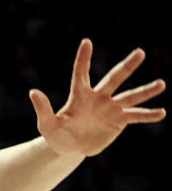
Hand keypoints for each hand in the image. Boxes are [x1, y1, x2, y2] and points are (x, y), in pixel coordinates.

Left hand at [31, 38, 164, 155]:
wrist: (69, 148)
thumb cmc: (56, 134)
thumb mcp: (46, 124)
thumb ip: (42, 108)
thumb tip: (33, 92)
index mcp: (79, 96)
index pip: (81, 74)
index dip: (83, 59)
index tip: (86, 42)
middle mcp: (98, 98)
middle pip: (114, 79)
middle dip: (127, 66)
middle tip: (140, 52)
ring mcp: (110, 108)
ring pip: (130, 97)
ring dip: (145, 91)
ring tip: (161, 83)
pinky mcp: (119, 121)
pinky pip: (135, 116)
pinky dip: (147, 115)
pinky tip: (161, 113)